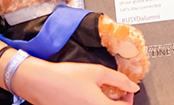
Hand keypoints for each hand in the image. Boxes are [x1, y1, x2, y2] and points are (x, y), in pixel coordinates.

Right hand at [10, 57, 138, 103]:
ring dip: (105, 103)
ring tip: (100, 92)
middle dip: (117, 102)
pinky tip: (88, 96)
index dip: (129, 97)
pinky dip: (93, 104)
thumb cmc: (65, 77)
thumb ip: (119, 79)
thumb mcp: (97, 72)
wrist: (41, 83)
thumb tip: (132, 86)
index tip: (126, 89)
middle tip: (115, 91)